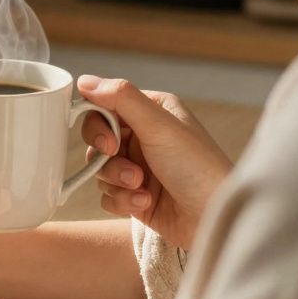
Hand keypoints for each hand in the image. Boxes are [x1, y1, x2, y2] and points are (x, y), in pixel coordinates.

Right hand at [78, 75, 232, 250]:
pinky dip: (122, 201)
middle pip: (97, 140)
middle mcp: (144, 136)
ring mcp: (138, 166)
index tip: (108, 143)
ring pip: (99, 170)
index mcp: (152, 111)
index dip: (99, 126)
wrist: (212, 218)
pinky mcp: (133, 195)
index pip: (106, 107)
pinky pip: (106, 194)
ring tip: (142, 187)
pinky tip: (146, 202)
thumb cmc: (198, 168)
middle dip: (107, 158)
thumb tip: (84, 80)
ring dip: (117, 181)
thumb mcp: (160, 126)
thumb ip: (121, 98)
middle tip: (126, 167)